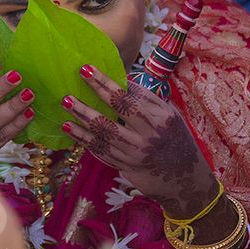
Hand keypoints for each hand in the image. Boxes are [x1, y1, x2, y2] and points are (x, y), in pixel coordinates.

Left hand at [61, 65, 217, 217]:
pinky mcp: (125, 166)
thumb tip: (120, 80)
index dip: (107, 82)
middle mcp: (149, 135)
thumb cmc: (175, 138)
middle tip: (75, 80)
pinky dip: (83, 139)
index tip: (88, 69)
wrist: (184, 179)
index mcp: (161, 117)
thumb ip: (147, 100)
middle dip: (95, 93)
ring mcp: (136, 153)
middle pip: (117, 111)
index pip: (131, 95)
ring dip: (82, 118)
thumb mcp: (170, 116)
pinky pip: (100, 150)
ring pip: (104, 133)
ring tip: (66, 104)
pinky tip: (69, 128)